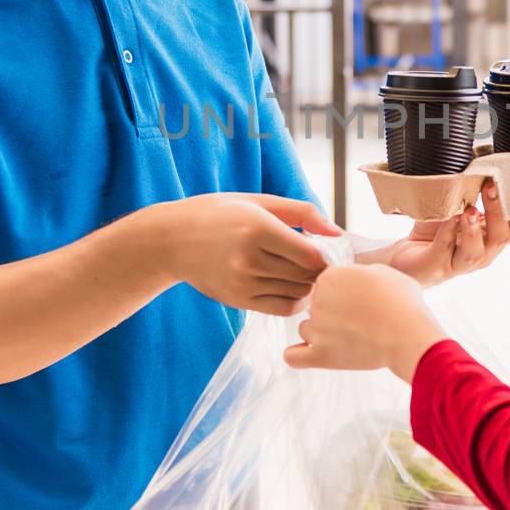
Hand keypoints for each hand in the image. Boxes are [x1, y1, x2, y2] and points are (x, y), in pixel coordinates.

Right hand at [155, 193, 341, 316]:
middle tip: (320, 261)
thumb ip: (302, 213)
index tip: (327, 249)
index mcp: (258, 228)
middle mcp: (250, 259)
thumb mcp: (259, 201)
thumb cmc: (218, 214)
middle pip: (307, 276)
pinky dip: (296, 300)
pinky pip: (282, 308)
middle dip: (320, 270)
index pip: (311, 255)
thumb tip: (338, 233)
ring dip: (309, 284)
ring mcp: (243, 283)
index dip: (327, 255)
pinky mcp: (238, 301)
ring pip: (298, 293)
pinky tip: (292, 286)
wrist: (171, 240)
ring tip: (303, 271)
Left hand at [283, 264, 446, 381]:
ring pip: (306, 329)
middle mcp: (317, 301)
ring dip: (321, 333)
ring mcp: (317, 329)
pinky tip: (312, 353)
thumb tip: (357, 280)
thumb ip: (362, 273)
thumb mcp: (385, 273)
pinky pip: (293, 356)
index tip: (357, 301)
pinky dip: (299, 355)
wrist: (408, 334)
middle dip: (333, 312)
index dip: (343, 292)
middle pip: (315, 306)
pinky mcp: (321, 355)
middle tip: (358, 321)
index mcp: (330, 277)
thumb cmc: (402, 302)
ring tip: (347, 339)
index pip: (326, 283)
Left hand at [362, 180, 509, 286]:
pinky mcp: (437, 267)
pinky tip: (447, 217)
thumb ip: (477, 189)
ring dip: (473, 230)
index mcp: (492, 238)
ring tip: (468, 210)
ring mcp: (461, 263)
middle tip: (490, 187)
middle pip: (501, 238)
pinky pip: (445, 250)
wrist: (409, 255)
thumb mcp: (461, 206)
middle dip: (498, 211)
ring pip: (476, 253)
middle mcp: (483, 253)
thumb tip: (490, 157)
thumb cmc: (438, 229)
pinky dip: (448, 233)